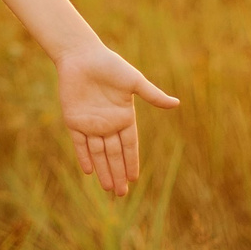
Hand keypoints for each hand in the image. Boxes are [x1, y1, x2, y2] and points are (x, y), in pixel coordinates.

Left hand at [53, 40, 178, 196]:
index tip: (134, 178)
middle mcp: (108, 123)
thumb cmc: (109, 65)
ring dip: (103, 171)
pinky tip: (89, 171)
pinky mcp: (74, 120)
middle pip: (114, 154)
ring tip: (108, 189)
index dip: (131, 161)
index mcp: (124, 116)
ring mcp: (91, 123)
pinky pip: (79, 143)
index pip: (129, 145)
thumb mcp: (133, 81)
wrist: (82, 55)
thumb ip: (151, 95)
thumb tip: (176, 104)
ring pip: (98, 153)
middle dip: (118, 173)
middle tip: (121, 194)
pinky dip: (84, 157)